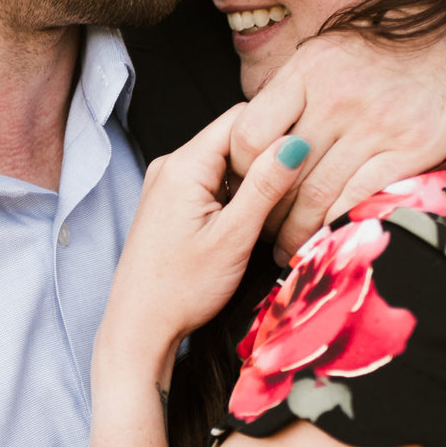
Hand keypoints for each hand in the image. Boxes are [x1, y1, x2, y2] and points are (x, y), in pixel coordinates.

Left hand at [98, 112, 308, 390]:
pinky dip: (235, 197)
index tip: (306, 156)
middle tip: (292, 192)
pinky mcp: (170, 203)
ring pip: (226, 163)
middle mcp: (171, 165)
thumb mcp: (234, 237)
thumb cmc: (180, 290)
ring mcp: (168, 184)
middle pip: (235, 139)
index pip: (243, 118)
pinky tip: (246, 225)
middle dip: (267, 160)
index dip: (279, 131)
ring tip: (269, 215)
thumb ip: (266, 187)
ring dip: (253, 182)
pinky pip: (212, 183)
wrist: (139, 328)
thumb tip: (296, 143)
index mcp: (184, 164)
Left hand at [226, 25, 445, 261]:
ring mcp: (376, 123)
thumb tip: (258, 135)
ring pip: (317, 195)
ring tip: (289, 251)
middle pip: (281, 172)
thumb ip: (295, 90)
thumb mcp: (334, 50)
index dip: (241, 171)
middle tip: (260, 236)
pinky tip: (328, 240)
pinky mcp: (412, 147)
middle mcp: (336, 96)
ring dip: (297, 233)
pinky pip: (360, 198)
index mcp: (308, 69)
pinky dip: (338, 227)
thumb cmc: (397, 44)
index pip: (250, 134)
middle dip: (265, 214)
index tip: (245, 190)